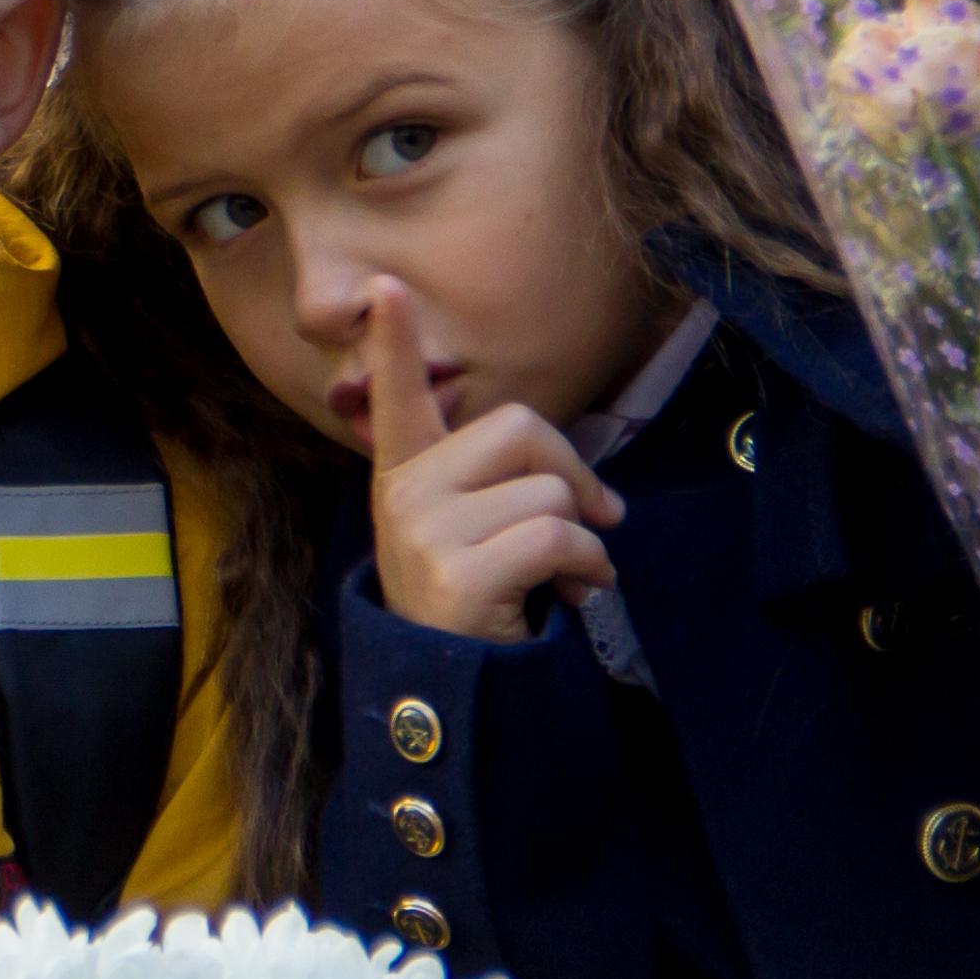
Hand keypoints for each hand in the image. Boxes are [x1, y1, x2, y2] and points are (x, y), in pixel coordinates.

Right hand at [362, 278, 626, 641]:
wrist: (453, 693)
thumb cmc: (476, 603)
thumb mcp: (468, 532)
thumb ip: (500, 486)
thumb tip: (594, 494)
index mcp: (405, 474)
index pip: (395, 397)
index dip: (394, 342)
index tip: (385, 286)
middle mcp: (402, 494)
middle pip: (518, 428)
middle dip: (571, 473)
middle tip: (587, 522)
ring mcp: (422, 532)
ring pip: (546, 489)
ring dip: (582, 538)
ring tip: (566, 577)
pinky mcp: (455, 573)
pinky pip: (555, 535)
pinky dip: (586, 567)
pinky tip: (571, 594)